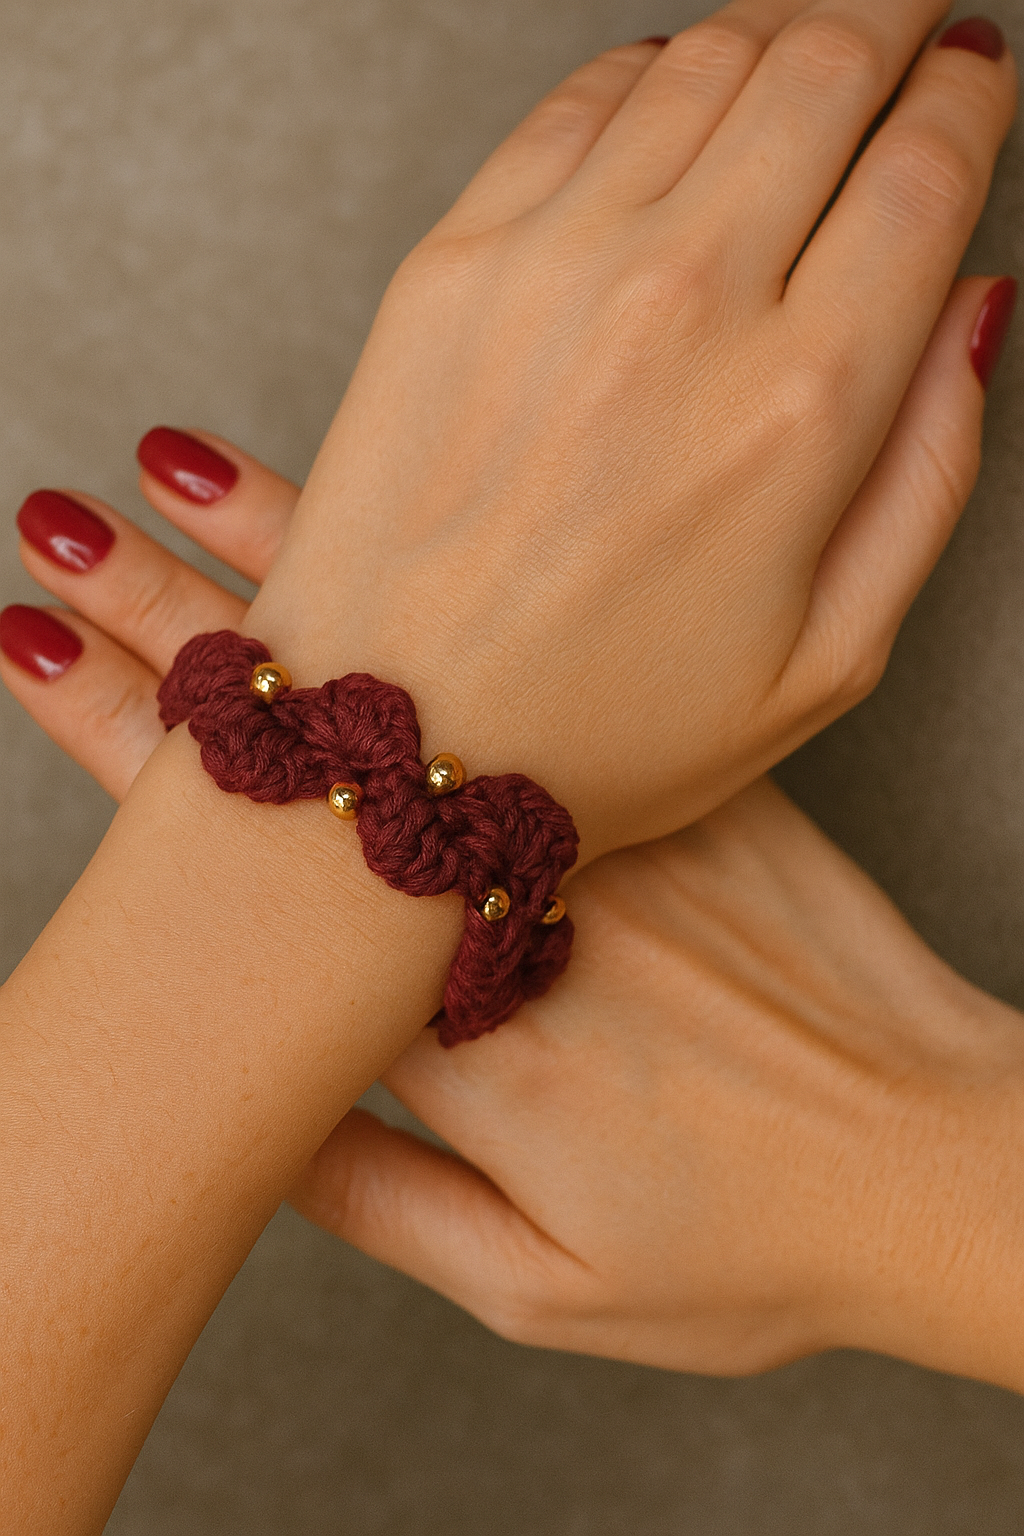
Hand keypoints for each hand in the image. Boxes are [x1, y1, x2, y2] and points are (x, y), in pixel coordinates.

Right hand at [9, 437, 1023, 1394]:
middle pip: (308, 745)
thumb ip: (383, 1200)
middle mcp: (511, 893)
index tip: (36, 662)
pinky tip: (408, 503)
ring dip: (284, 565)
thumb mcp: (549, 1287)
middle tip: (60, 537)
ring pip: (430, 666)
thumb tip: (255, 1132)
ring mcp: (611, 816)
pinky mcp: (701, 776)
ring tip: (173, 479)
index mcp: (446, 1023)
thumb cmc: (757, 1246)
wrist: (943, 1166)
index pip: (242, 871)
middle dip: (167, 629)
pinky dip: (472, 575)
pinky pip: (564, 650)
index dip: (124, 752)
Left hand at [238, 8, 1016, 857]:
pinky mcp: (450, 266)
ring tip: (810, 42)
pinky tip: (677, 88)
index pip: (925, 173)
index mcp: (799, 411)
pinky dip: (648, 68)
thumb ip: (930, 470)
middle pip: (825, 68)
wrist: (393, 745)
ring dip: (782, 28)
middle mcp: (681, 307)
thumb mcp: (828, 659)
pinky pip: (574, 103)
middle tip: (914, 22)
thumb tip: (975, 308)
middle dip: (893, 22)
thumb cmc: (604, 728)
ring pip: (705, 60)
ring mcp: (551, 271)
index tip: (979, 79)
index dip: (970, 99)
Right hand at [293, 777, 1023, 1393]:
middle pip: (377, 852)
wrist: (940, 1168)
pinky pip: (591, 761)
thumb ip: (381, 1205)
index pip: (299, 961)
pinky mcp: (715, 804)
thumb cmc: (755, 1248)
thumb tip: (265, 1133)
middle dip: (343, 861)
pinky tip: (573, 833)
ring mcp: (637, 851)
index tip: (271, 946)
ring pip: (475, 785)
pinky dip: (551, 782)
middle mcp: (546, 928)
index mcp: (482, 1057)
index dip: (261, 939)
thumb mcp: (547, 1288)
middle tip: (367, 901)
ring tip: (475, 873)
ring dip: (439, 807)